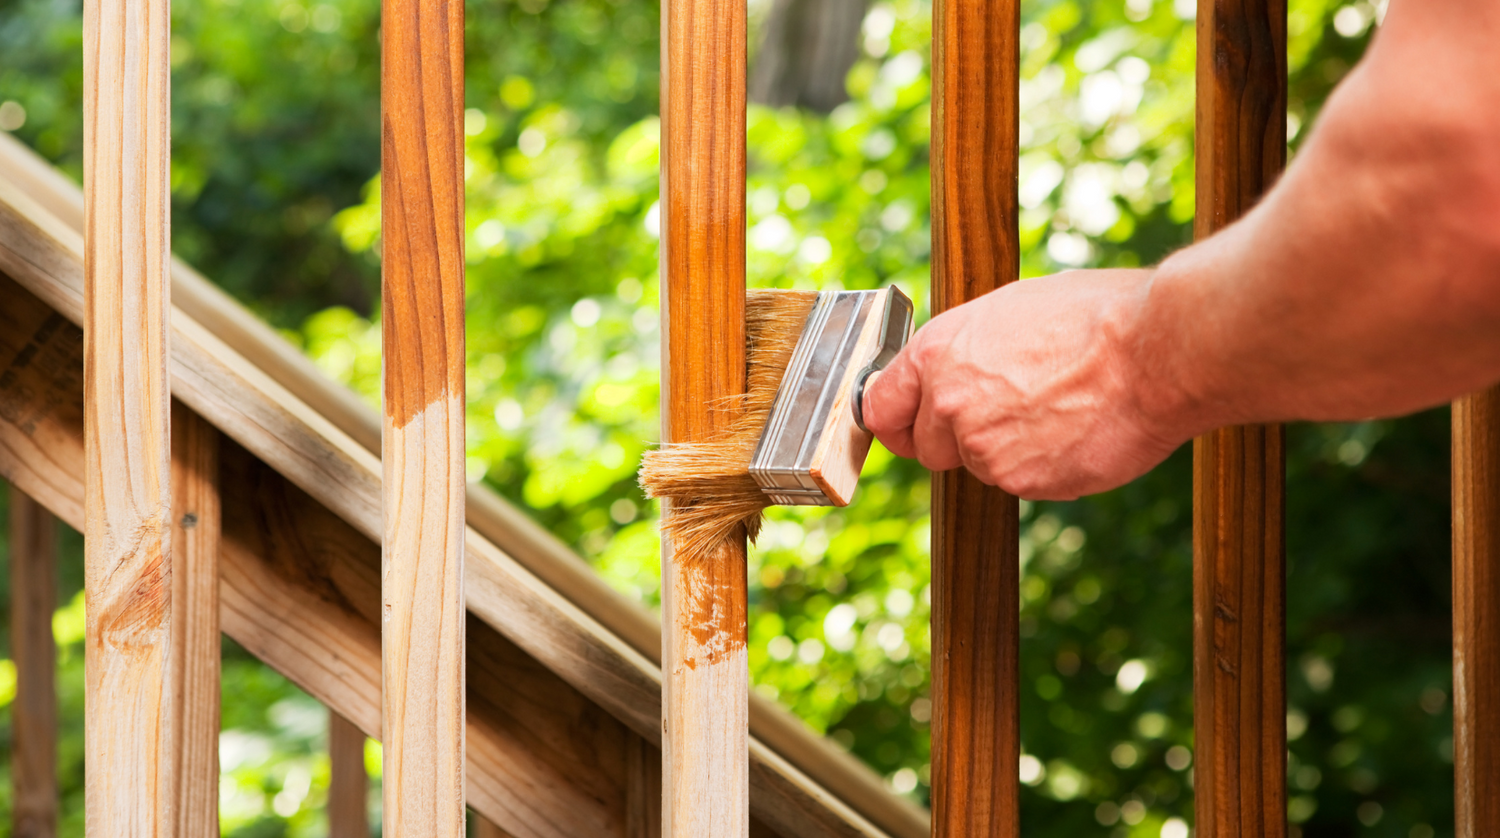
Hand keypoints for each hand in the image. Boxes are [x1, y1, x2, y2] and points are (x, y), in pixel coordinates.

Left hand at [861, 269, 1189, 499]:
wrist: (1156, 352)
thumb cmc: (1095, 318)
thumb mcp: (1011, 311)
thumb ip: (966, 350)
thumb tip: (951, 370)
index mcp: (938, 352)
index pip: (880, 407)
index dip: (896, 421)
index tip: (907, 428)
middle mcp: (949, 403)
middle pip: (928, 448)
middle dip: (958, 440)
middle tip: (1009, 415)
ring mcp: (983, 448)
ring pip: (979, 466)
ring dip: (1008, 451)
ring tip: (1058, 410)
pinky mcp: (1022, 482)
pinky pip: (1021, 482)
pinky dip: (1043, 468)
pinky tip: (1076, 432)